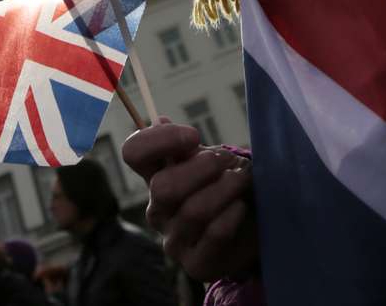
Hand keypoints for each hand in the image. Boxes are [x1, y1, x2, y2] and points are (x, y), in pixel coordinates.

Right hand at [122, 118, 258, 281]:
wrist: (251, 230)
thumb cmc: (223, 187)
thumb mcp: (206, 161)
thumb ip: (183, 146)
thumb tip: (158, 120)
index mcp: (153, 177)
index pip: (133, 153)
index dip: (160, 140)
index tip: (193, 136)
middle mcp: (157, 210)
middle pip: (163, 187)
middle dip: (202, 168)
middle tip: (228, 160)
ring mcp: (173, 240)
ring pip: (194, 210)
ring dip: (225, 188)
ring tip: (242, 178)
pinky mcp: (196, 264)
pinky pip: (214, 235)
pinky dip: (231, 214)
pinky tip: (241, 205)